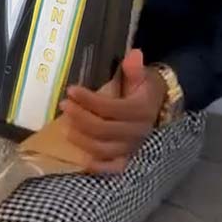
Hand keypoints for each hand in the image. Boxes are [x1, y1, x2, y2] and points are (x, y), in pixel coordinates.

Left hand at [59, 49, 166, 174]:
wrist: (157, 104)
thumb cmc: (143, 87)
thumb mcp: (141, 75)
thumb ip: (135, 68)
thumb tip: (134, 54)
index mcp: (140, 110)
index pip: (110, 108)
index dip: (89, 100)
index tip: (71, 90)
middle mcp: (137, 131)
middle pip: (104, 130)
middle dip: (81, 118)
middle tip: (64, 106)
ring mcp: (132, 147)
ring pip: (104, 149)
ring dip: (82, 140)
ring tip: (65, 127)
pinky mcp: (128, 158)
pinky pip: (113, 167)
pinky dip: (98, 166)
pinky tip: (81, 159)